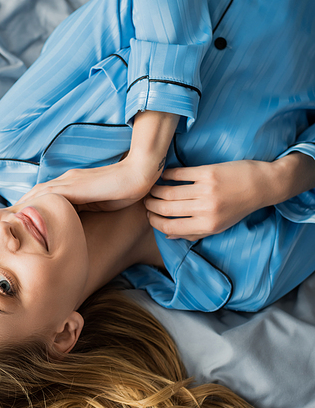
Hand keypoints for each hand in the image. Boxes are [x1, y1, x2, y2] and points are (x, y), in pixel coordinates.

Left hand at [17, 156, 161, 211]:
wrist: (138, 174)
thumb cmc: (124, 190)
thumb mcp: (99, 202)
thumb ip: (85, 208)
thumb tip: (74, 224)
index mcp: (70, 185)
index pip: (43, 197)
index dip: (28, 208)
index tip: (16, 223)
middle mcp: (66, 181)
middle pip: (35, 194)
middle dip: (18, 208)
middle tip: (4, 225)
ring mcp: (69, 182)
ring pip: (37, 195)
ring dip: (21, 207)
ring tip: (7, 223)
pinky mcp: (74, 187)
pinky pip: (49, 197)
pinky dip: (34, 205)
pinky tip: (25, 217)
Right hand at [144, 160, 268, 239]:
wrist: (261, 185)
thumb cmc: (238, 207)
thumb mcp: (218, 226)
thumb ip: (193, 232)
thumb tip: (168, 234)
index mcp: (207, 226)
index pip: (170, 227)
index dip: (154, 222)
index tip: (149, 216)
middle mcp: (205, 209)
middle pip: (166, 208)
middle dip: (150, 205)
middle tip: (145, 201)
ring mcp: (206, 190)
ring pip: (169, 192)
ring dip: (155, 190)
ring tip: (151, 189)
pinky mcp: (207, 173)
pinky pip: (180, 174)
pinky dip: (167, 175)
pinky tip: (162, 175)